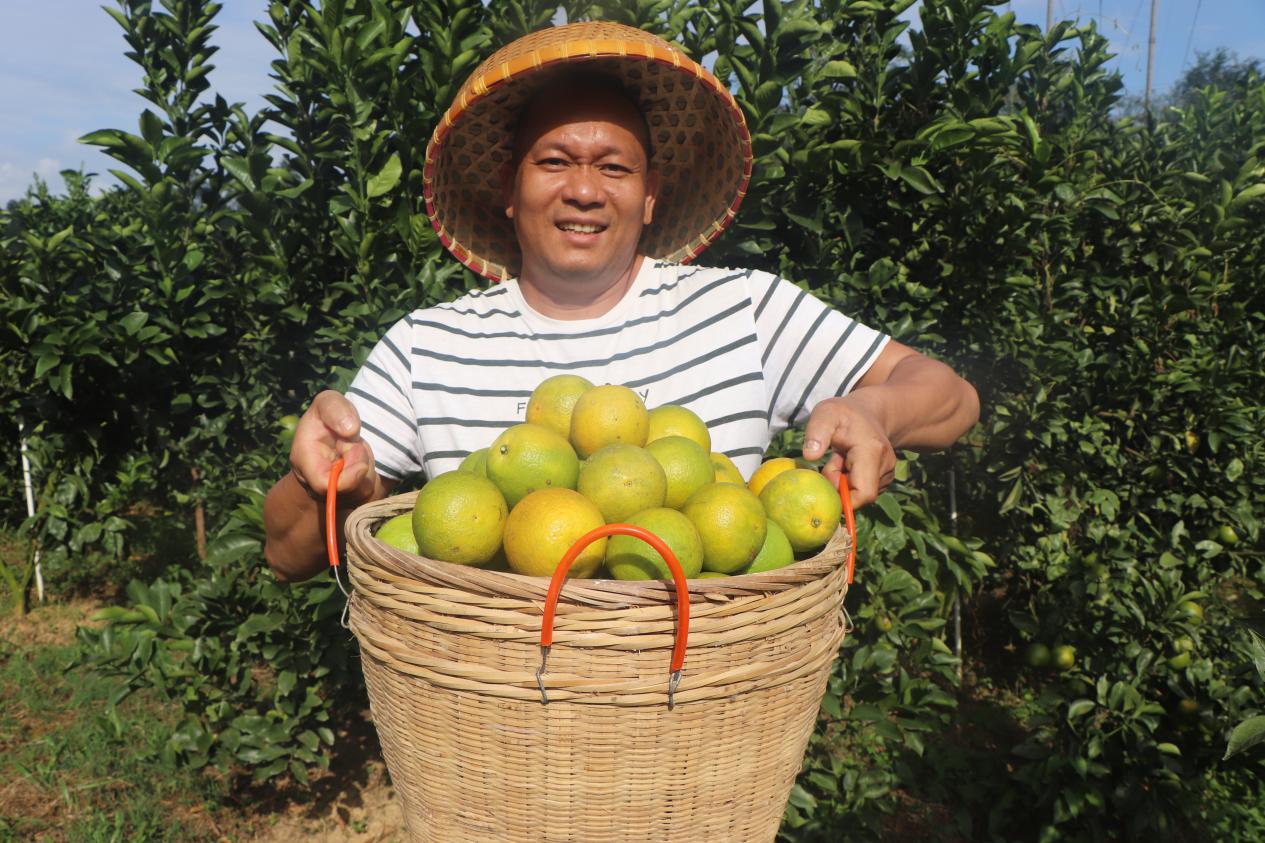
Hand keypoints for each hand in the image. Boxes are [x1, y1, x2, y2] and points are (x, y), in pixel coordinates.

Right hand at [289, 390, 379, 504]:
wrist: (330, 440)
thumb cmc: (327, 419)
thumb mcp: (328, 403)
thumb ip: (336, 409)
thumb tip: (350, 430)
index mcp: (304, 461)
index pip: (325, 485)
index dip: (348, 473)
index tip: (357, 449)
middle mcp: (314, 486)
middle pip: (349, 490)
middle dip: (361, 464)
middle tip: (357, 446)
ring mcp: (331, 497)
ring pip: (362, 493)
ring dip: (368, 468)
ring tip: (355, 453)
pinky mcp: (348, 502)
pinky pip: (369, 496)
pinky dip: (371, 478)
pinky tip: (360, 464)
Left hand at [801, 396, 895, 506]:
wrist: (868, 412)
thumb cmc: (844, 413)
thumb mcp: (825, 414)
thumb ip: (816, 433)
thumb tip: (810, 456)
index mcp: (872, 452)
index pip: (864, 493)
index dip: (843, 498)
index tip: (828, 480)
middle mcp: (885, 465)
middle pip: (859, 495)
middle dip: (839, 486)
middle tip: (833, 462)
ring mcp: (887, 473)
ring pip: (859, 493)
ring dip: (843, 482)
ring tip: (841, 458)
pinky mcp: (884, 478)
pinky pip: (862, 490)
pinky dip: (850, 481)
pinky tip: (848, 463)